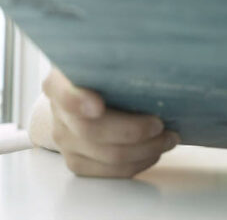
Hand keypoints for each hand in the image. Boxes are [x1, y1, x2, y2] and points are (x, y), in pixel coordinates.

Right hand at [42, 67, 179, 177]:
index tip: (98, 106)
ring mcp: (65, 140)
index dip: (78, 102)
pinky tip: (153, 150)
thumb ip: (118, 58)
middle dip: (132, 131)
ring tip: (168, 138)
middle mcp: (58, 113)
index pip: (64, 94)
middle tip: (161, 124)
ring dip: (144, 150)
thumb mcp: (104, 57)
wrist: (82, 93)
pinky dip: (138, 163)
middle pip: (92, 131)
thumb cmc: (101, 73)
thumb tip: (153, 54)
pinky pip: (110, 172)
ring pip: (107, 156)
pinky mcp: (78, 161)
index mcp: (59, 82)